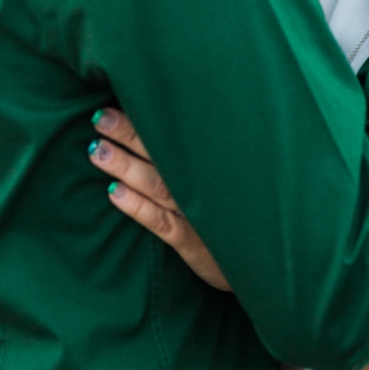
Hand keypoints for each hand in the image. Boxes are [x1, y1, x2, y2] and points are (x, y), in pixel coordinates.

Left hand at [88, 109, 230, 291]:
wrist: (271, 264)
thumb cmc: (243, 219)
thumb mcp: (231, 186)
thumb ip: (205, 160)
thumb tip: (170, 129)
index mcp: (211, 170)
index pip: (174, 139)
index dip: (144, 123)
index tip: (114, 105)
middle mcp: (205, 189)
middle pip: (162, 156)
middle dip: (129, 136)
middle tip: (99, 118)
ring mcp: (199, 218)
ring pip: (158, 186)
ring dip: (126, 167)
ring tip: (98, 151)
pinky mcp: (196, 246)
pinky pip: (163, 224)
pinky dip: (138, 207)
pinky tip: (114, 194)